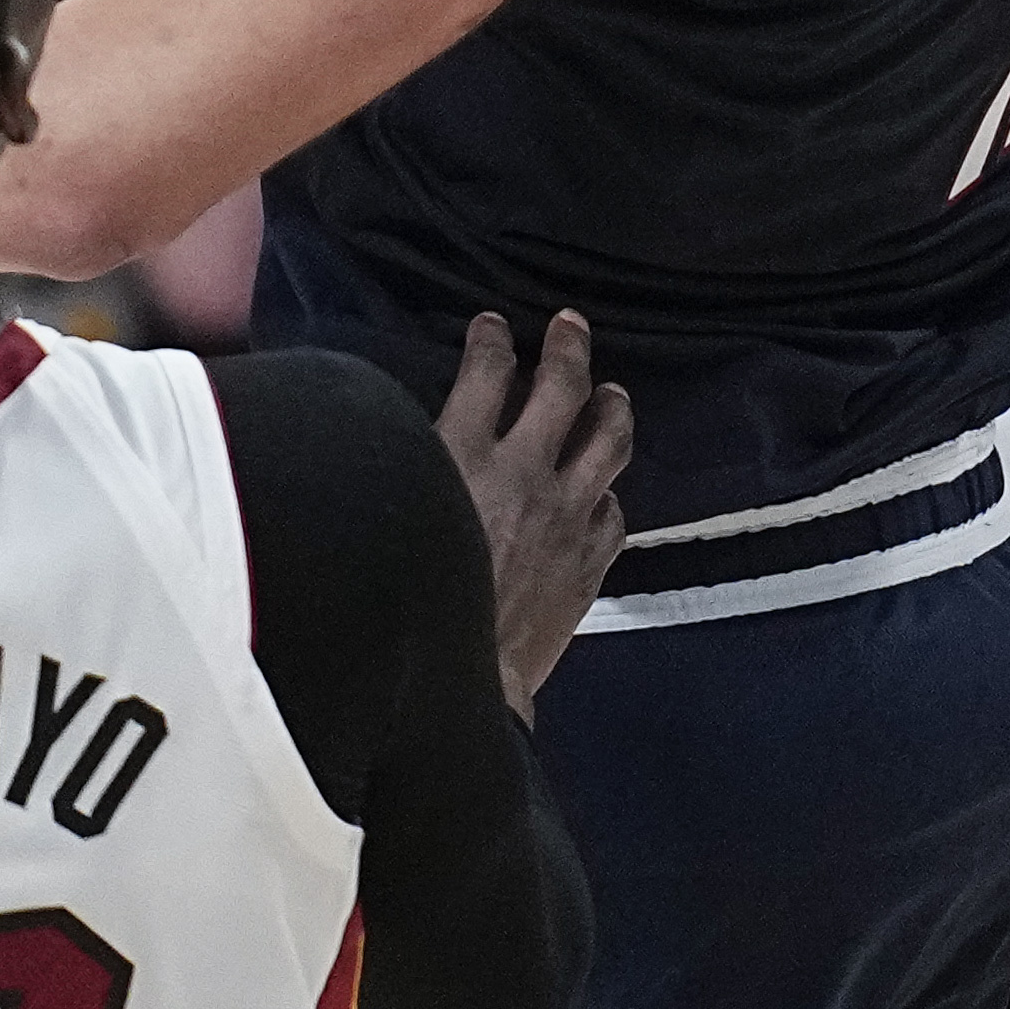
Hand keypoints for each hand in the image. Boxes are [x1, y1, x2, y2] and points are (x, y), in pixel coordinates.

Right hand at [436, 308, 631, 715]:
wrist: (459, 682)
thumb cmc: (404, 596)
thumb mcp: (394, 508)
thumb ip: (416, 467)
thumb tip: (420, 437)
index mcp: (463, 456)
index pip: (487, 371)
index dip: (491, 340)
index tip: (492, 326)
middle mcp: (524, 474)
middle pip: (564, 388)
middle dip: (569, 347)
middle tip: (571, 326)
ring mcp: (567, 517)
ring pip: (610, 440)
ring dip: (613, 408)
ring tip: (613, 392)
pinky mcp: (589, 562)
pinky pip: (615, 512)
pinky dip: (609, 494)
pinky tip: (604, 491)